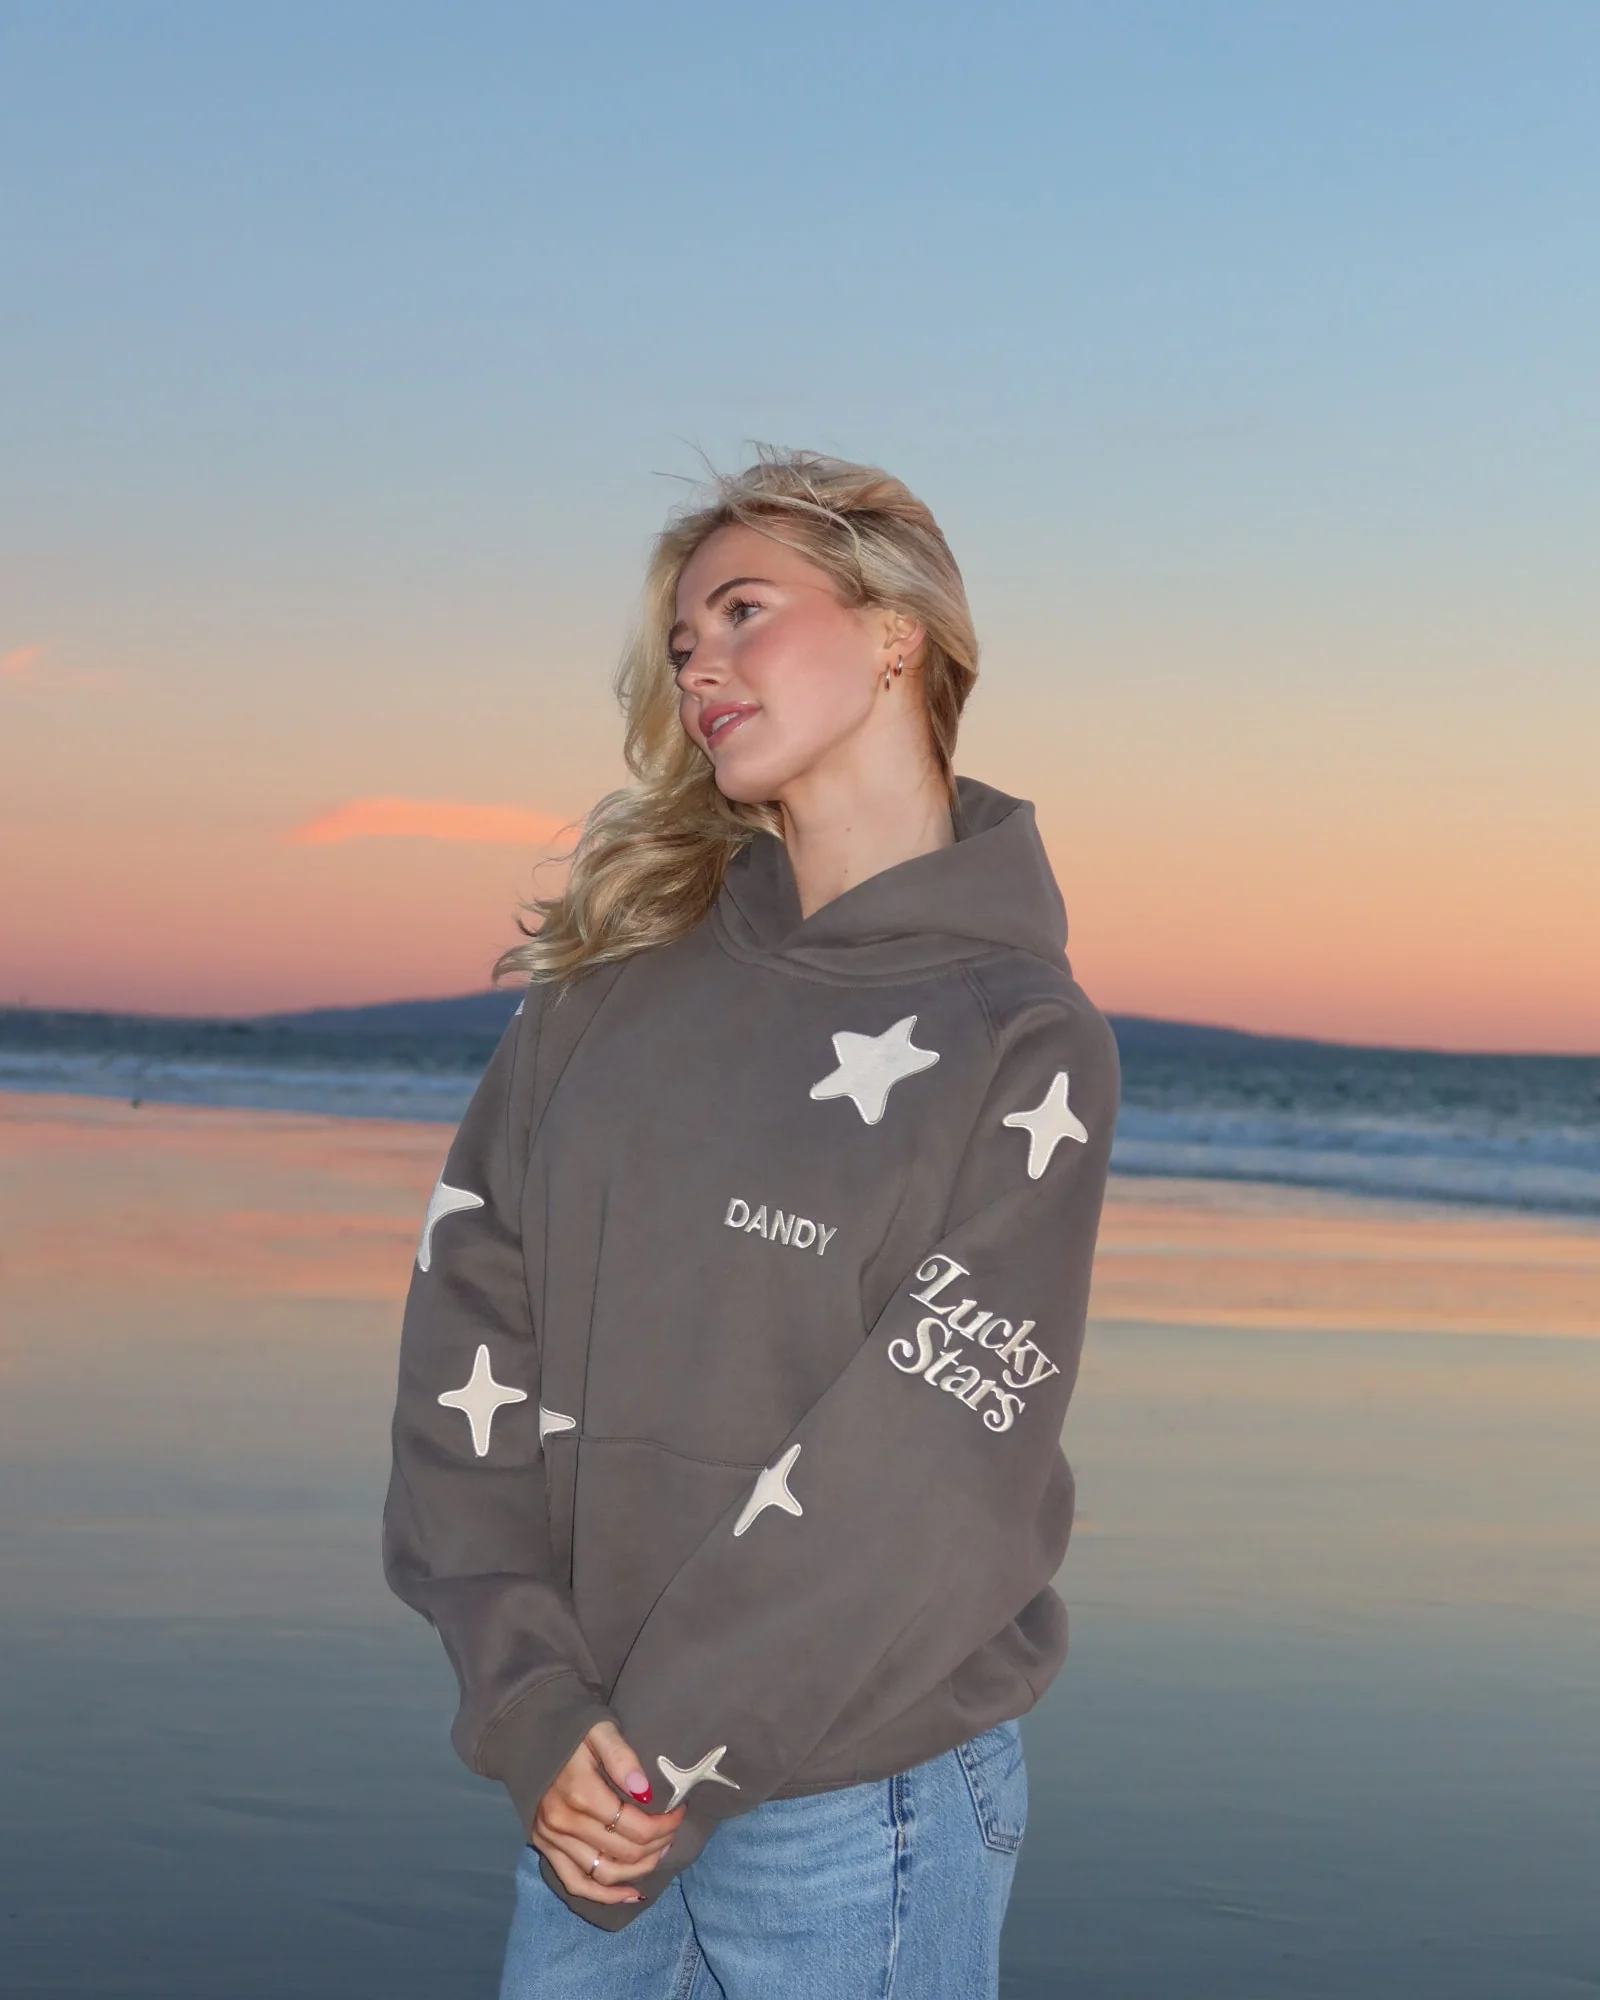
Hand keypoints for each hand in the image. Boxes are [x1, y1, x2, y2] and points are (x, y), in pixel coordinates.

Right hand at [532, 1720, 685, 1906]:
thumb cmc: (570, 1728)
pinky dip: (604, 1895)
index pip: (636, 1826)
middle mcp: (564, 1823)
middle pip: (625, 1851)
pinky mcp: (544, 1847)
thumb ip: (622, 1757)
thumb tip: (645, 1792)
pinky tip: (631, 1893)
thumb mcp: (599, 1728)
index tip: (680, 1811)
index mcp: (581, 1793)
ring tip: (660, 1854)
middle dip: (658, 1844)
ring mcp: (552, 1839)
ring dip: (639, 1869)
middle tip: (673, 1830)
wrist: (529, 1732)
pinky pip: (575, 1883)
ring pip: (605, 1873)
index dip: (665, 1824)